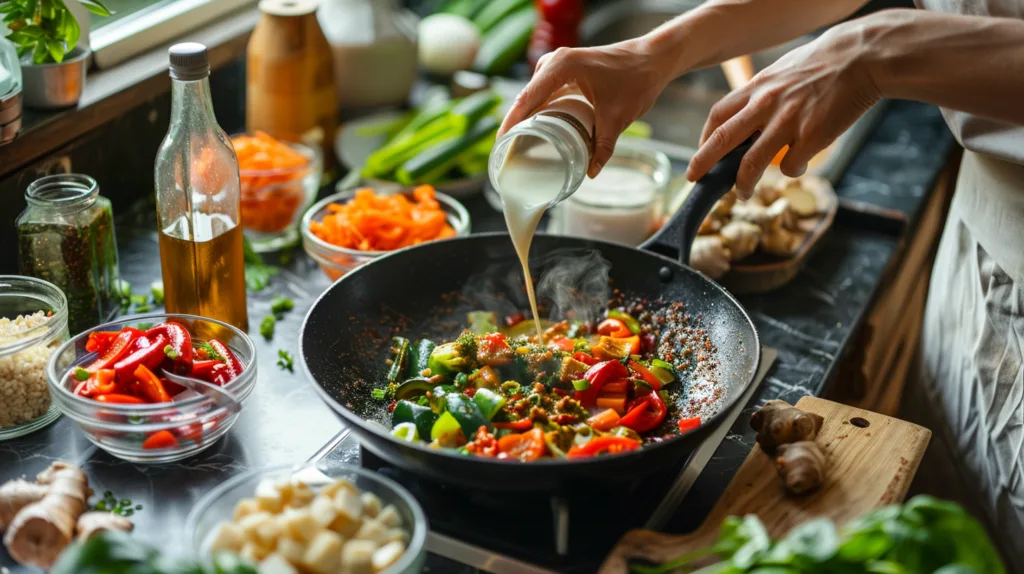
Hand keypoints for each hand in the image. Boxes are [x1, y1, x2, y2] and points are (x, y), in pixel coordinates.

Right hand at [499, 40, 671, 177]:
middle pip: (526, 99)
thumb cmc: (637, 78)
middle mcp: (555, 62)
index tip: (501, 148)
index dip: (511, 126)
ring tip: (517, 147)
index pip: (526, 99)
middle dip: (515, 127)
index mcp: (562, 67)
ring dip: (526, 120)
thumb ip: (604, 146)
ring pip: (534, 97)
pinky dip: (539, 111)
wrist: (653, 58)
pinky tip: (536, 130)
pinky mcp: (564, 70)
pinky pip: (544, 93)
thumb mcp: (618, 117)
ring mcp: (558, 65)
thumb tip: (591, 172)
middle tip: (507, 155)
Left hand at [685, 20, 880, 197]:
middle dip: (703, 164)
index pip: (718, 115)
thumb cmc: (823, 64)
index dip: (704, 138)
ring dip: (743, 184)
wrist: (860, 57)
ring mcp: (787, 122)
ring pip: (751, 165)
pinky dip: (791, 171)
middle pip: (722, 140)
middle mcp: (765, 105)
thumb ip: (762, 94)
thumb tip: (748, 117)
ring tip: (742, 193)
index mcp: (756, 88)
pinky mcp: (811, 137)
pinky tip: (800, 163)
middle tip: (695, 179)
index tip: (701, 152)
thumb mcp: (781, 72)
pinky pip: (790, 167)